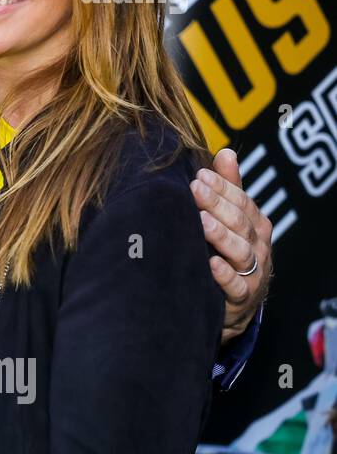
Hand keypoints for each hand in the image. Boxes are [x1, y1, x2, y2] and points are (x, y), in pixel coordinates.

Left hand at [190, 148, 272, 342]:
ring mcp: (253, 273)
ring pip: (240, 252)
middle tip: (194, 189)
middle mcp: (258, 246)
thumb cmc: (228, 251)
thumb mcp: (231, 219)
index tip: (199, 175)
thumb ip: (229, 188)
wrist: (233, 301)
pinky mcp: (241, 298)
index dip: (222, 188)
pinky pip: (236, 286)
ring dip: (221, 236)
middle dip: (217, 204)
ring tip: (201, 222)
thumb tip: (226, 152)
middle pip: (239, 223)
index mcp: (256, 224)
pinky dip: (224, 275)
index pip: (242, 201)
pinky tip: (211, 263)